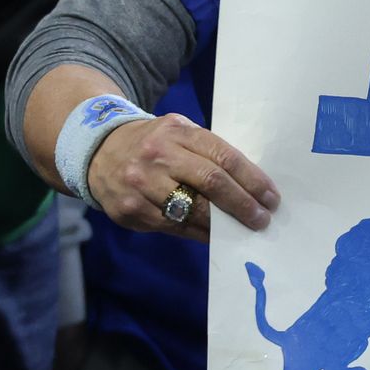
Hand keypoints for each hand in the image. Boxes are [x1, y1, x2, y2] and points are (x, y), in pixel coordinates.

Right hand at [87, 113, 280, 240]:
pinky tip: (216, 236)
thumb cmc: (154, 144)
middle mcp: (158, 155)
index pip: (224, 157)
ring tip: (244, 230)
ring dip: (224, 225)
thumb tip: (250, 186)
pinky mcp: (131, 210)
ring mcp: (141, 184)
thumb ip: (208, 153)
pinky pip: (174, 227)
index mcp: (177, 132)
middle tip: (262, 219)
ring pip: (193, 210)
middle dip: (243, 204)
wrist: (98, 151)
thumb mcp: (179, 134)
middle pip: (212, 182)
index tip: (271, 197)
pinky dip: (200, 234)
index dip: (252, 180)